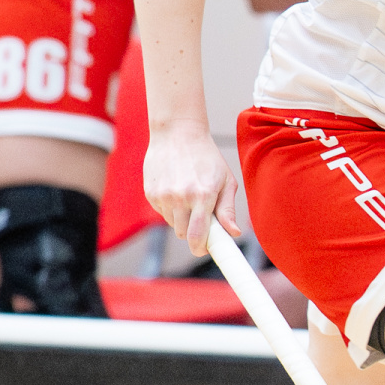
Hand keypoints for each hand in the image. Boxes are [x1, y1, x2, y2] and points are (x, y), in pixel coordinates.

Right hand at [145, 120, 239, 257]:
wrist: (177, 134)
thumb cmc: (207, 157)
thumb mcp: (226, 180)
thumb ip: (228, 209)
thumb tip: (233, 233)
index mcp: (203, 195)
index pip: (198, 236)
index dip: (201, 248)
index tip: (204, 251)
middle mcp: (180, 197)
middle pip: (184, 234)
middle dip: (194, 232)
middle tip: (202, 219)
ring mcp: (163, 195)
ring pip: (172, 224)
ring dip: (182, 220)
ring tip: (189, 198)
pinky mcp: (150, 193)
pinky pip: (161, 212)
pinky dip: (170, 209)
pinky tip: (176, 190)